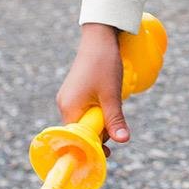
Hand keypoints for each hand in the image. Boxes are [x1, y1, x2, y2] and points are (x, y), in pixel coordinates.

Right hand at [56, 24, 130, 159]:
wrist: (100, 36)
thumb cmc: (104, 63)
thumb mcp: (112, 94)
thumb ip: (115, 119)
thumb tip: (123, 141)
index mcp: (69, 109)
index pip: (78, 139)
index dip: (93, 147)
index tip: (108, 152)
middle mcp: (65, 105)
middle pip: (82, 131)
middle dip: (100, 131)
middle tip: (116, 124)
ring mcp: (69, 97)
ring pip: (85, 119)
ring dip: (101, 118)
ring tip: (113, 103)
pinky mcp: (75, 91)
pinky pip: (85, 108)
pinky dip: (98, 109)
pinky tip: (107, 98)